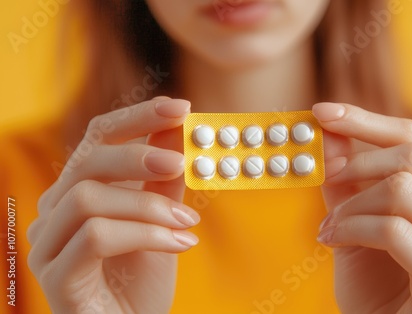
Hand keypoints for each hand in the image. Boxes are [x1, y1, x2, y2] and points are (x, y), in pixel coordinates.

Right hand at [27, 98, 199, 313]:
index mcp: (79, 190)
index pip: (97, 138)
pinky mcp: (55, 276)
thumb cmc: (145, 278)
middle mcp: (55, 211)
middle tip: (182, 161)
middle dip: (139, 156)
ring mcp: (48, 244)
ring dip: (148, 206)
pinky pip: (94, 237)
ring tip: (187, 224)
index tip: (181, 108)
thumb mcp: (162, 218)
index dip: (137, 118)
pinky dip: (144, 235)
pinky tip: (180, 246)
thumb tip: (180, 127)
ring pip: (88, 198)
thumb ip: (165, 178)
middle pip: (86, 161)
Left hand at [312, 103, 411, 313]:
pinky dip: (353, 229)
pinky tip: (333, 242)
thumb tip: (329, 129)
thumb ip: (344, 177)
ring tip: (328, 228)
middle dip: (354, 166)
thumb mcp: (353, 217)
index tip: (322, 113)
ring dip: (350, 206)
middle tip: (324, 182)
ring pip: (403, 190)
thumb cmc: (372, 280)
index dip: (364, 122)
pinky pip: (394, 229)